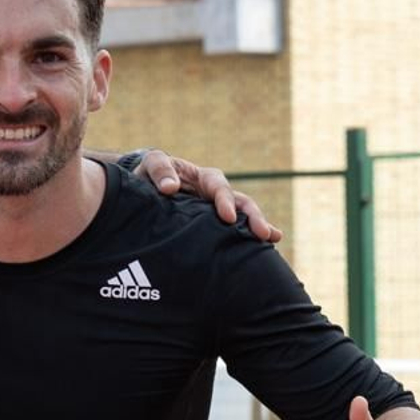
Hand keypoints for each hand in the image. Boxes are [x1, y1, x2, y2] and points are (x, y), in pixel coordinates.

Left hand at [133, 150, 282, 242]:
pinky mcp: (213, 227)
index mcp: (204, 178)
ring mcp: (217, 212)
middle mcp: (216, 195)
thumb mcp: (152, 165)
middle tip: (264, 234)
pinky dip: (246, 241)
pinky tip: (259, 254)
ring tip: (273, 239)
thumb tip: (170, 188)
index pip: (219, 188)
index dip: (225, 202)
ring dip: (258, 229)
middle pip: (241, 204)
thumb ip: (160, 171)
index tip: (228, 218)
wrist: (145, 189)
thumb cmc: (151, 174)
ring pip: (242, 219)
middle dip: (254, 218)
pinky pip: (231, 233)